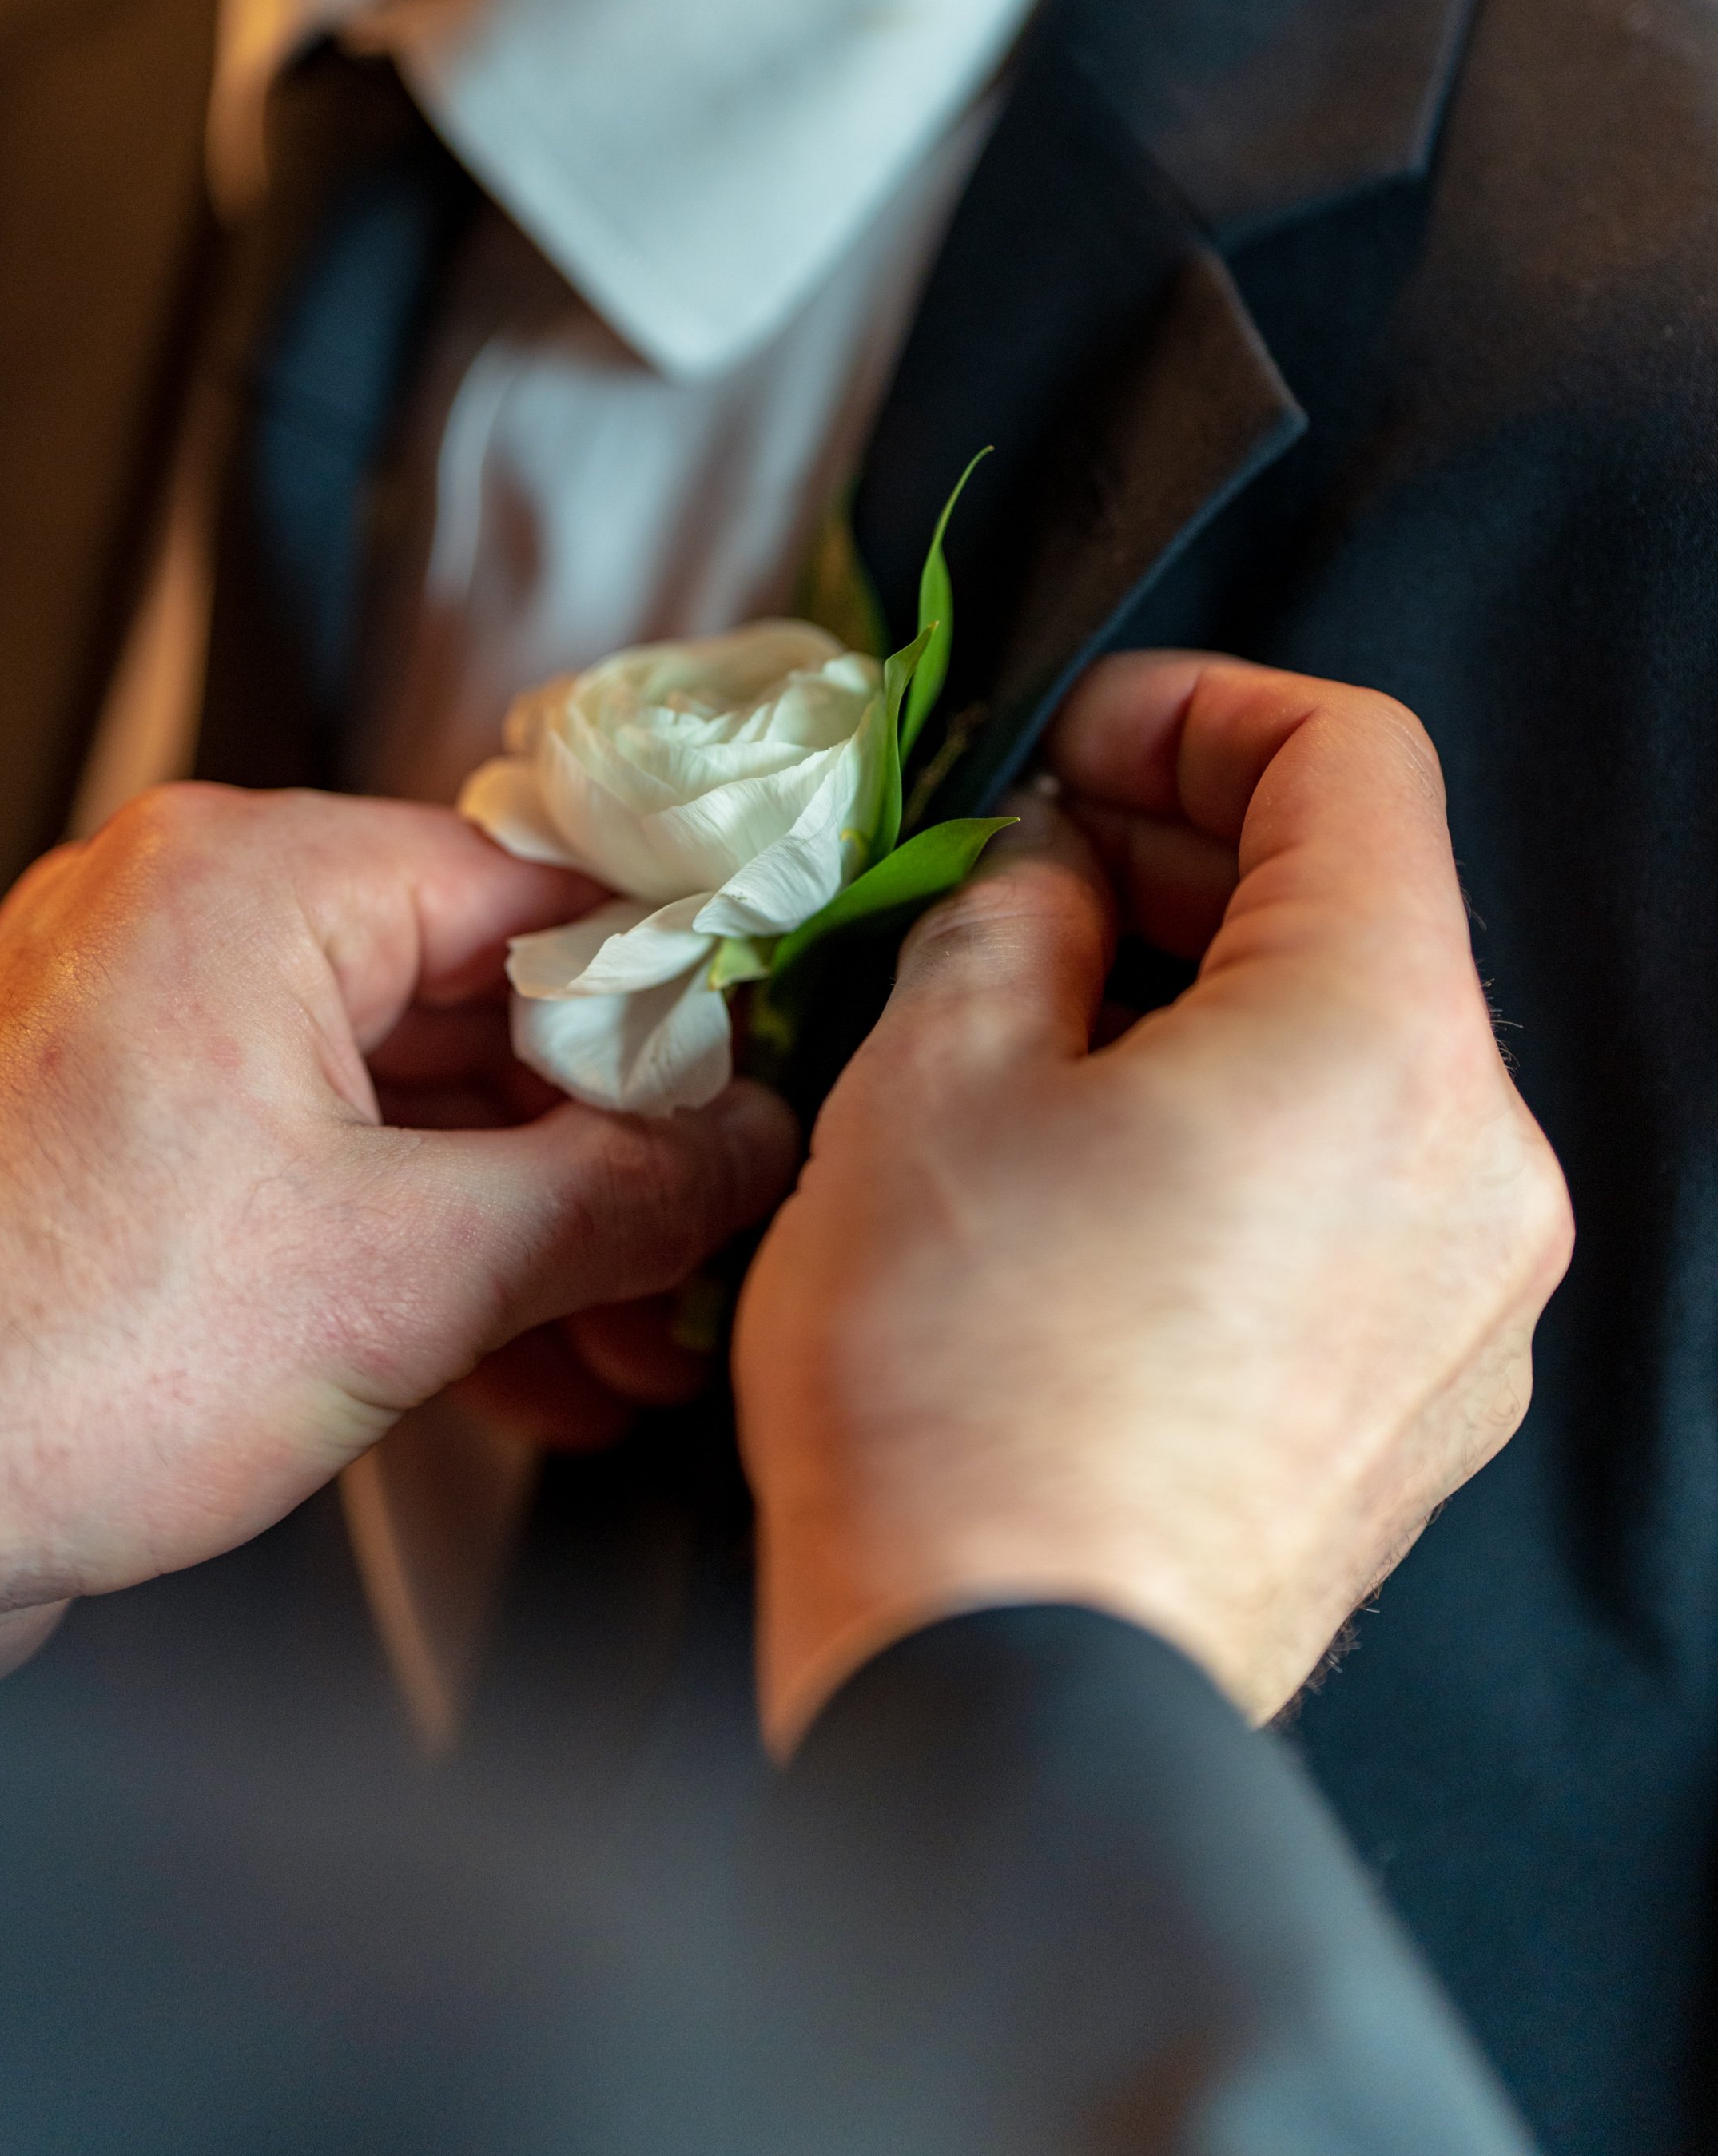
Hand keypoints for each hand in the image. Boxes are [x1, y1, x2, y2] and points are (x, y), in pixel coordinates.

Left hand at [0, 785, 794, 1710]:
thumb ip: (618, 1196)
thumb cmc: (39, 1359)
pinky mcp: (121, 1142)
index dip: (667, 1007)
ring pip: (397, 1100)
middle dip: (598, 1158)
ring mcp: (143, 1032)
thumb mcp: (410, 1276)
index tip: (747, 1093)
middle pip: (470, 1004)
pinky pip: (316, 1160)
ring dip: (521, 1228)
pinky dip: (416, 1251)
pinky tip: (515, 1364)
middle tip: (696, 1250)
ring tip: (619, 1342)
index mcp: (249, 880)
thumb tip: (740, 1151)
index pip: (533, 890)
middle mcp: (184, 923)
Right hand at [735, 652, 1571, 1751]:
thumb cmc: (957, 1388)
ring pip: (1352, 1061)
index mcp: (1386, 1038)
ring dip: (1200, 1002)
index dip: (1198, 711)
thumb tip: (1054, 869)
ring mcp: (1470, 1303)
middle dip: (1179, 862)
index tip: (1076, 745)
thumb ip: (1011, 908)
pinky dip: (1239, 1138)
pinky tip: (1086, 1181)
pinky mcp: (1422, 1407)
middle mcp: (1479, 1164)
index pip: (1352, 761)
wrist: (1005, 1700)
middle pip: (1361, 913)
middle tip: (1015, 882)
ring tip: (1024, 1036)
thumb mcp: (932, 1071)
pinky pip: (1352, 1198)